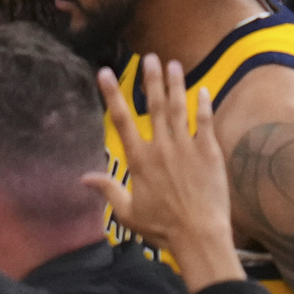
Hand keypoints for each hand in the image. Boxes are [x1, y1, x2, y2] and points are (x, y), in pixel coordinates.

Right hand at [88, 59, 243, 289]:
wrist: (199, 236)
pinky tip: (203, 90)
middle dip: (150, 80)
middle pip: (154, 106)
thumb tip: (83, 177)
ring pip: (179, 109)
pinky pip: (206, 123)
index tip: (104, 73)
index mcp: (139, 160)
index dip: (111, 94)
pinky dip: (204, 105)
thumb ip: (107, 189)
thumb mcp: (127, 212)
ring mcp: (187, 148)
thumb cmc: (161, 227)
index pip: (121, 120)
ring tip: (173, 64)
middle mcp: (162, 148)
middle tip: (149, 58)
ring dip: (175, 85)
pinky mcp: (209, 154)